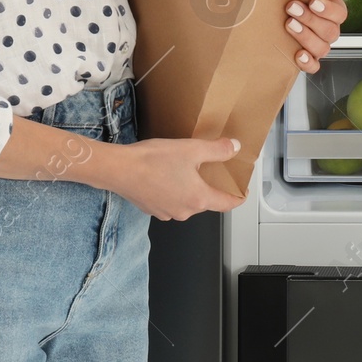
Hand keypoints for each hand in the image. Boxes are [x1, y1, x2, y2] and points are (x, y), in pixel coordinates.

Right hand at [101, 135, 246, 220]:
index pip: (227, 204)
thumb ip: (217, 150)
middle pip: (206, 201)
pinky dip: (174, 190)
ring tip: (187, 167)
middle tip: (211, 168)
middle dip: (211, 186)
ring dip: (191, 187)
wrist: (119, 170)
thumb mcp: (192, 149)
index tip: (242, 191)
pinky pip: (171, 201)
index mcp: (198, 199)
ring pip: (187, 201)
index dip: (238, 197)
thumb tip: (235, 148)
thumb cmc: (153, 161)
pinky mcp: (152, 209)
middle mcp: (184, 211)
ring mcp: (167, 213)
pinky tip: (167, 174)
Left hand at [285, 0, 347, 74]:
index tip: (313, 1)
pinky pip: (314, 66)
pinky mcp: (309, 59)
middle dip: (311, 20)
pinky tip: (298, 55)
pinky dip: (308, 62)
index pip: (339, 14)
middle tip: (292, 8)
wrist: (287, 11)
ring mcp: (320, 45)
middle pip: (330, 31)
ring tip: (289, 25)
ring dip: (306, 37)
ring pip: (322, 48)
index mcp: (334, 11)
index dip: (327, 9)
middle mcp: (330, 30)